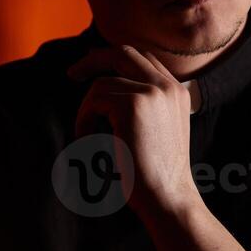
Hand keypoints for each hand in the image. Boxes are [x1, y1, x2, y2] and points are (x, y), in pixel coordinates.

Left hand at [67, 44, 199, 217]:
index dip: (114, 58)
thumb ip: (144, 105)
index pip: (143, 58)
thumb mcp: (158, 130)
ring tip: (86, 136)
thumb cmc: (157, 174)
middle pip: (123, 53)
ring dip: (86, 109)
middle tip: (72, 74)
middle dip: (94, 60)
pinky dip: (84, 119)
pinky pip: (94, 98)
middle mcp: (169, 86)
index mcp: (178, 92)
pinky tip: (87, 139)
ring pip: (103, 83)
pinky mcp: (133, 104)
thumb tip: (107, 82)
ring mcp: (153, 92)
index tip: (93, 67)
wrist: (168, 197)